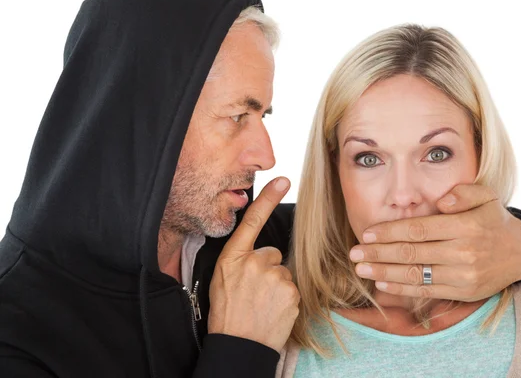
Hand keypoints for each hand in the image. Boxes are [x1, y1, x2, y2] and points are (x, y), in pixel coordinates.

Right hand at [207, 177, 299, 351]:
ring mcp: (274, 276)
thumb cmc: (228, 313)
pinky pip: (292, 288)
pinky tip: (273, 310)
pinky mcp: (291, 291)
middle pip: (272, 253)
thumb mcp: (223, 280)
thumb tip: (259, 253)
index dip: (268, 198)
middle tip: (255, 291)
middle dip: (267, 269)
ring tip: (262, 303)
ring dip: (277, 285)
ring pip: (283, 272)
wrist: (239, 345)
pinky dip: (286, 298)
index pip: (253, 221)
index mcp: (233, 257)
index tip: (283, 179)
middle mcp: (254, 262)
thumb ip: (240, 260)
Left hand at [349, 184, 520, 301]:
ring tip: (361, 269)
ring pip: (416, 275)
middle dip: (378, 254)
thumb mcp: (486, 196)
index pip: (418, 230)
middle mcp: (464, 253)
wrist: (520, 251)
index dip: (389, 233)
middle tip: (354, 254)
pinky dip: (402, 288)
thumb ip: (463, 192)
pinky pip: (427, 291)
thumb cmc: (493, 219)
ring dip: (384, 273)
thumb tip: (441, 201)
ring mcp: (463, 275)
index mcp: (466, 226)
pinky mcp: (463, 292)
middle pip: (412, 254)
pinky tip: (382, 283)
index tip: (366, 233)